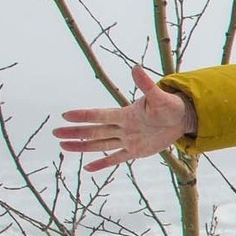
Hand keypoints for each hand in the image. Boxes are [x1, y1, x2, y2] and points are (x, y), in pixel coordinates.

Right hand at [54, 64, 194, 170]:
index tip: (65, 115)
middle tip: (55, 132)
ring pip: (100, 144)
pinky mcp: (136, 151)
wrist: (181, 118)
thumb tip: (136, 67)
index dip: (84, 116)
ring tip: (63, 146)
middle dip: (75, 132)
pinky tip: (87, 168)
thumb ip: (146, 85)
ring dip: (82, 146)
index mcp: (125, 114)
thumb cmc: (169, 105)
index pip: (100, 115)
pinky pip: (116, 158)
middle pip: (94, 131)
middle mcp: (123, 127)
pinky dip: (103, 163)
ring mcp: (128, 140)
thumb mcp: (159, 97)